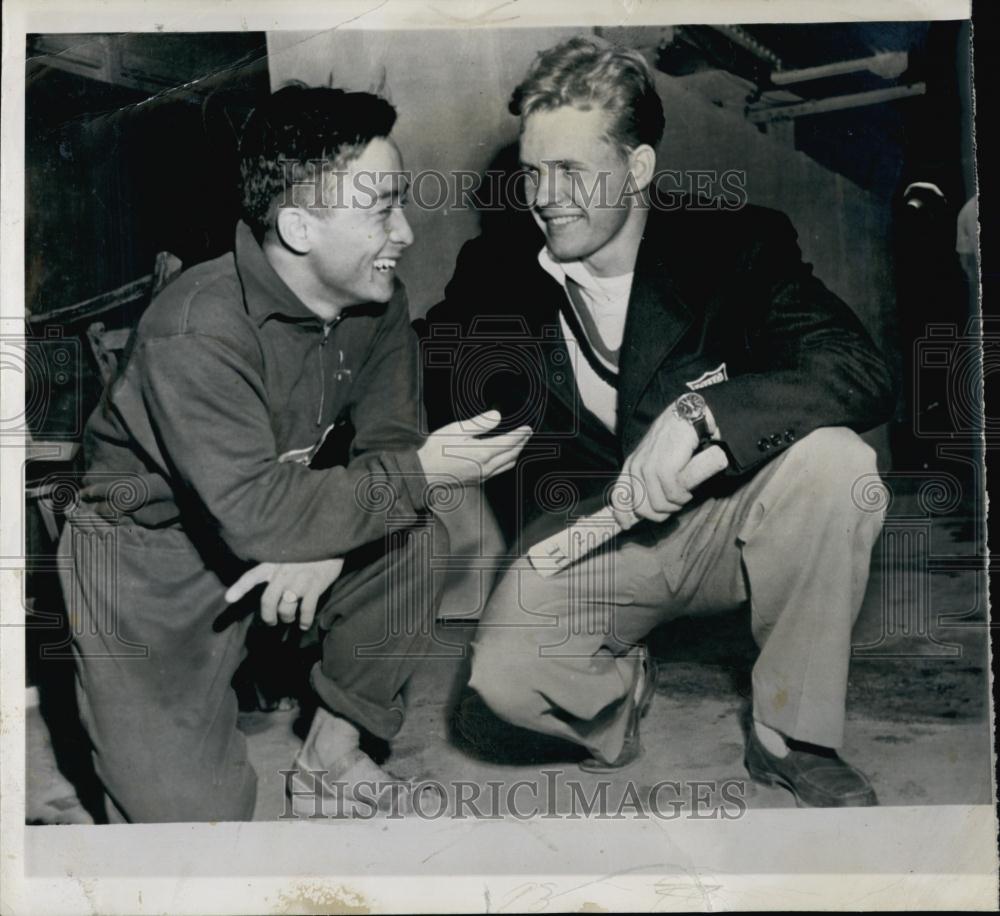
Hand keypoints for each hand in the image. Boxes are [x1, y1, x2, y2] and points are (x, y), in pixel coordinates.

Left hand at [224, 557, 345, 629]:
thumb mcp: (287, 553)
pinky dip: (305, 620)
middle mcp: (284, 572)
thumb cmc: (307, 549)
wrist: (331, 539)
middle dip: (268, 617)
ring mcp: (300, 580)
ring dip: (286, 617)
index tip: (228, 599)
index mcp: (274, 563)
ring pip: (286, 608)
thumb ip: (276, 568)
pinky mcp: (316, 585)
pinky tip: (304, 625)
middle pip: (268, 601)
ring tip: (289, 619)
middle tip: (271, 622)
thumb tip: (269, 588)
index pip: (252, 576)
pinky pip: (307, 609)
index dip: (240, 587)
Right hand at [418, 410, 531, 484]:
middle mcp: (486, 466)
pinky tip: (504, 457)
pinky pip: (499, 471)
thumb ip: (479, 423)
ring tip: (519, 444)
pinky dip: (507, 462)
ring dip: (516, 453)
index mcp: (482, 452)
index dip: (520, 435)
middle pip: (512, 454)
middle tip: (527, 434)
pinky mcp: (477, 480)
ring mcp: (482, 475)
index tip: (527, 428)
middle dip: (521, 443)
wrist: (424, 472)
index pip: (509, 443)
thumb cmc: (436, 450)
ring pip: (507, 465)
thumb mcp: (456, 430)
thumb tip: (497, 416)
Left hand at [612, 404, 728, 529]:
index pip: (618, 498)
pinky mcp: (664, 469)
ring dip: (676, 503)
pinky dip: (684, 495)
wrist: (686, 418)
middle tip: (675, 502)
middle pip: (642, 509)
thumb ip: (647, 480)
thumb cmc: (674, 441)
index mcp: (630, 466)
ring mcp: (648, 468)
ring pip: (660, 505)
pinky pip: (674, 495)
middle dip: (661, 513)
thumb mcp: (654, 460)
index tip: (629, 526)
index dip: (622, 516)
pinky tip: (689, 486)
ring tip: (684, 491)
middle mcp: (635, 468)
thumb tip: (642, 510)